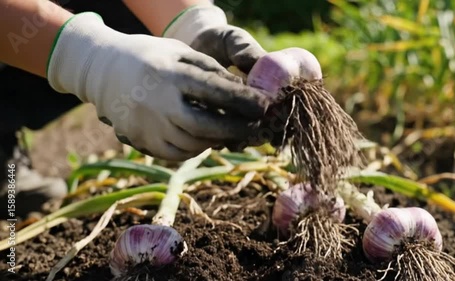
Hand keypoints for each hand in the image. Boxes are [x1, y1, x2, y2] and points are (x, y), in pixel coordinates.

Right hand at [47, 12, 268, 160]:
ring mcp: (147, 125)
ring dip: (217, 140)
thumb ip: (210, 70)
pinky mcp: (140, 141)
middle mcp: (158, 102)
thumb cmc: (151, 57)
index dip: (244, 101)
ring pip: (193, 144)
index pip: (215, 91)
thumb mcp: (180, 52)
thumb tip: (242, 92)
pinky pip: (176, 154)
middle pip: (205, 127)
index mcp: (171, 74)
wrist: (103, 71)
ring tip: (230, 131)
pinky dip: (196, 149)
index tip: (264, 106)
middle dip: (235, 129)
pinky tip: (205, 138)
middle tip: (252, 127)